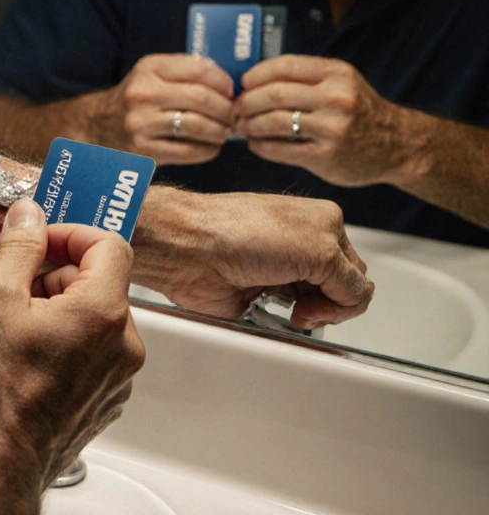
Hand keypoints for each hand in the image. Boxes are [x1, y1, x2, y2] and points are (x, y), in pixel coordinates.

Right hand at [0, 200, 143, 511]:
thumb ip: (19, 247)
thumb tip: (29, 214)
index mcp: (103, 312)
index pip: (109, 244)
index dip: (71, 233)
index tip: (40, 241)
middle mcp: (123, 345)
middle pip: (101, 282)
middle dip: (58, 274)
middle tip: (16, 287)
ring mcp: (117, 377)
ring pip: (96, 319)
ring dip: (60, 310)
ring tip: (15, 327)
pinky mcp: (104, 400)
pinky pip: (94, 354)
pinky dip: (66, 343)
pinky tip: (27, 357)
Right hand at [97, 54, 234, 164]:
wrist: (98, 125)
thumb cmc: (138, 99)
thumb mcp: (153, 74)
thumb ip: (186, 71)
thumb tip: (227, 82)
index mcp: (149, 68)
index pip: (199, 69)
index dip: (224, 82)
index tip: (231, 93)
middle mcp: (142, 93)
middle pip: (201, 98)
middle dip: (226, 109)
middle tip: (232, 116)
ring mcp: (140, 123)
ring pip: (197, 125)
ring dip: (219, 131)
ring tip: (223, 132)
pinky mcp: (142, 150)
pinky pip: (187, 151)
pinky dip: (207, 151)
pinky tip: (210, 147)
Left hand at [136, 190, 372, 328]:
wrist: (190, 249)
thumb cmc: (241, 232)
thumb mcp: (320, 249)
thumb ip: (350, 279)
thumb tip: (353, 300)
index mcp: (323, 223)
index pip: (357, 271)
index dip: (346, 291)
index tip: (324, 294)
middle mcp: (302, 246)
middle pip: (339, 291)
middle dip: (328, 304)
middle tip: (302, 303)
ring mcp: (279, 272)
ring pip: (314, 308)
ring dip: (306, 314)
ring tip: (285, 308)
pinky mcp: (256, 296)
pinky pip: (283, 321)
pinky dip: (283, 325)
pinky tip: (267, 311)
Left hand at [234, 55, 411, 186]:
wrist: (397, 146)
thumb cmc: (357, 111)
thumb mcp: (341, 83)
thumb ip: (304, 78)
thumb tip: (251, 81)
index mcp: (337, 74)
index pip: (285, 66)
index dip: (256, 74)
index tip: (243, 83)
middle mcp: (336, 98)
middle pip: (274, 94)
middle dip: (246, 102)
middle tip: (235, 109)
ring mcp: (332, 129)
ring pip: (274, 121)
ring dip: (250, 125)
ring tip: (242, 128)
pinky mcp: (326, 156)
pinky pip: (280, 149)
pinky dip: (260, 146)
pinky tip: (256, 144)